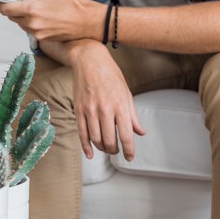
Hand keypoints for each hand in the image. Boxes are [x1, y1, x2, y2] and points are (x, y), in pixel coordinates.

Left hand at [0, 0, 104, 41]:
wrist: (90, 23)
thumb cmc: (76, 5)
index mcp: (33, 10)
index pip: (7, 9)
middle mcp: (33, 25)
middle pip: (13, 17)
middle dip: (12, 9)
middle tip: (18, 1)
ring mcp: (39, 34)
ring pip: (22, 24)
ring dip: (23, 16)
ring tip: (36, 8)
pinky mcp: (45, 39)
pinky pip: (31, 30)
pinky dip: (31, 22)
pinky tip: (42, 16)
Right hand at [67, 41, 144, 160]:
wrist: (89, 60)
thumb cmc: (111, 76)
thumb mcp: (126, 94)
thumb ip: (133, 116)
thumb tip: (140, 132)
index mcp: (120, 106)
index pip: (126, 135)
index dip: (129, 150)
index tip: (130, 157)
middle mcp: (105, 109)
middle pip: (110, 140)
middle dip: (114, 150)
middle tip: (117, 151)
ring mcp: (90, 110)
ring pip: (96, 139)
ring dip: (102, 149)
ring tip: (106, 149)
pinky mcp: (79, 110)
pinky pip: (82, 133)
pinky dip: (86, 147)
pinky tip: (90, 154)